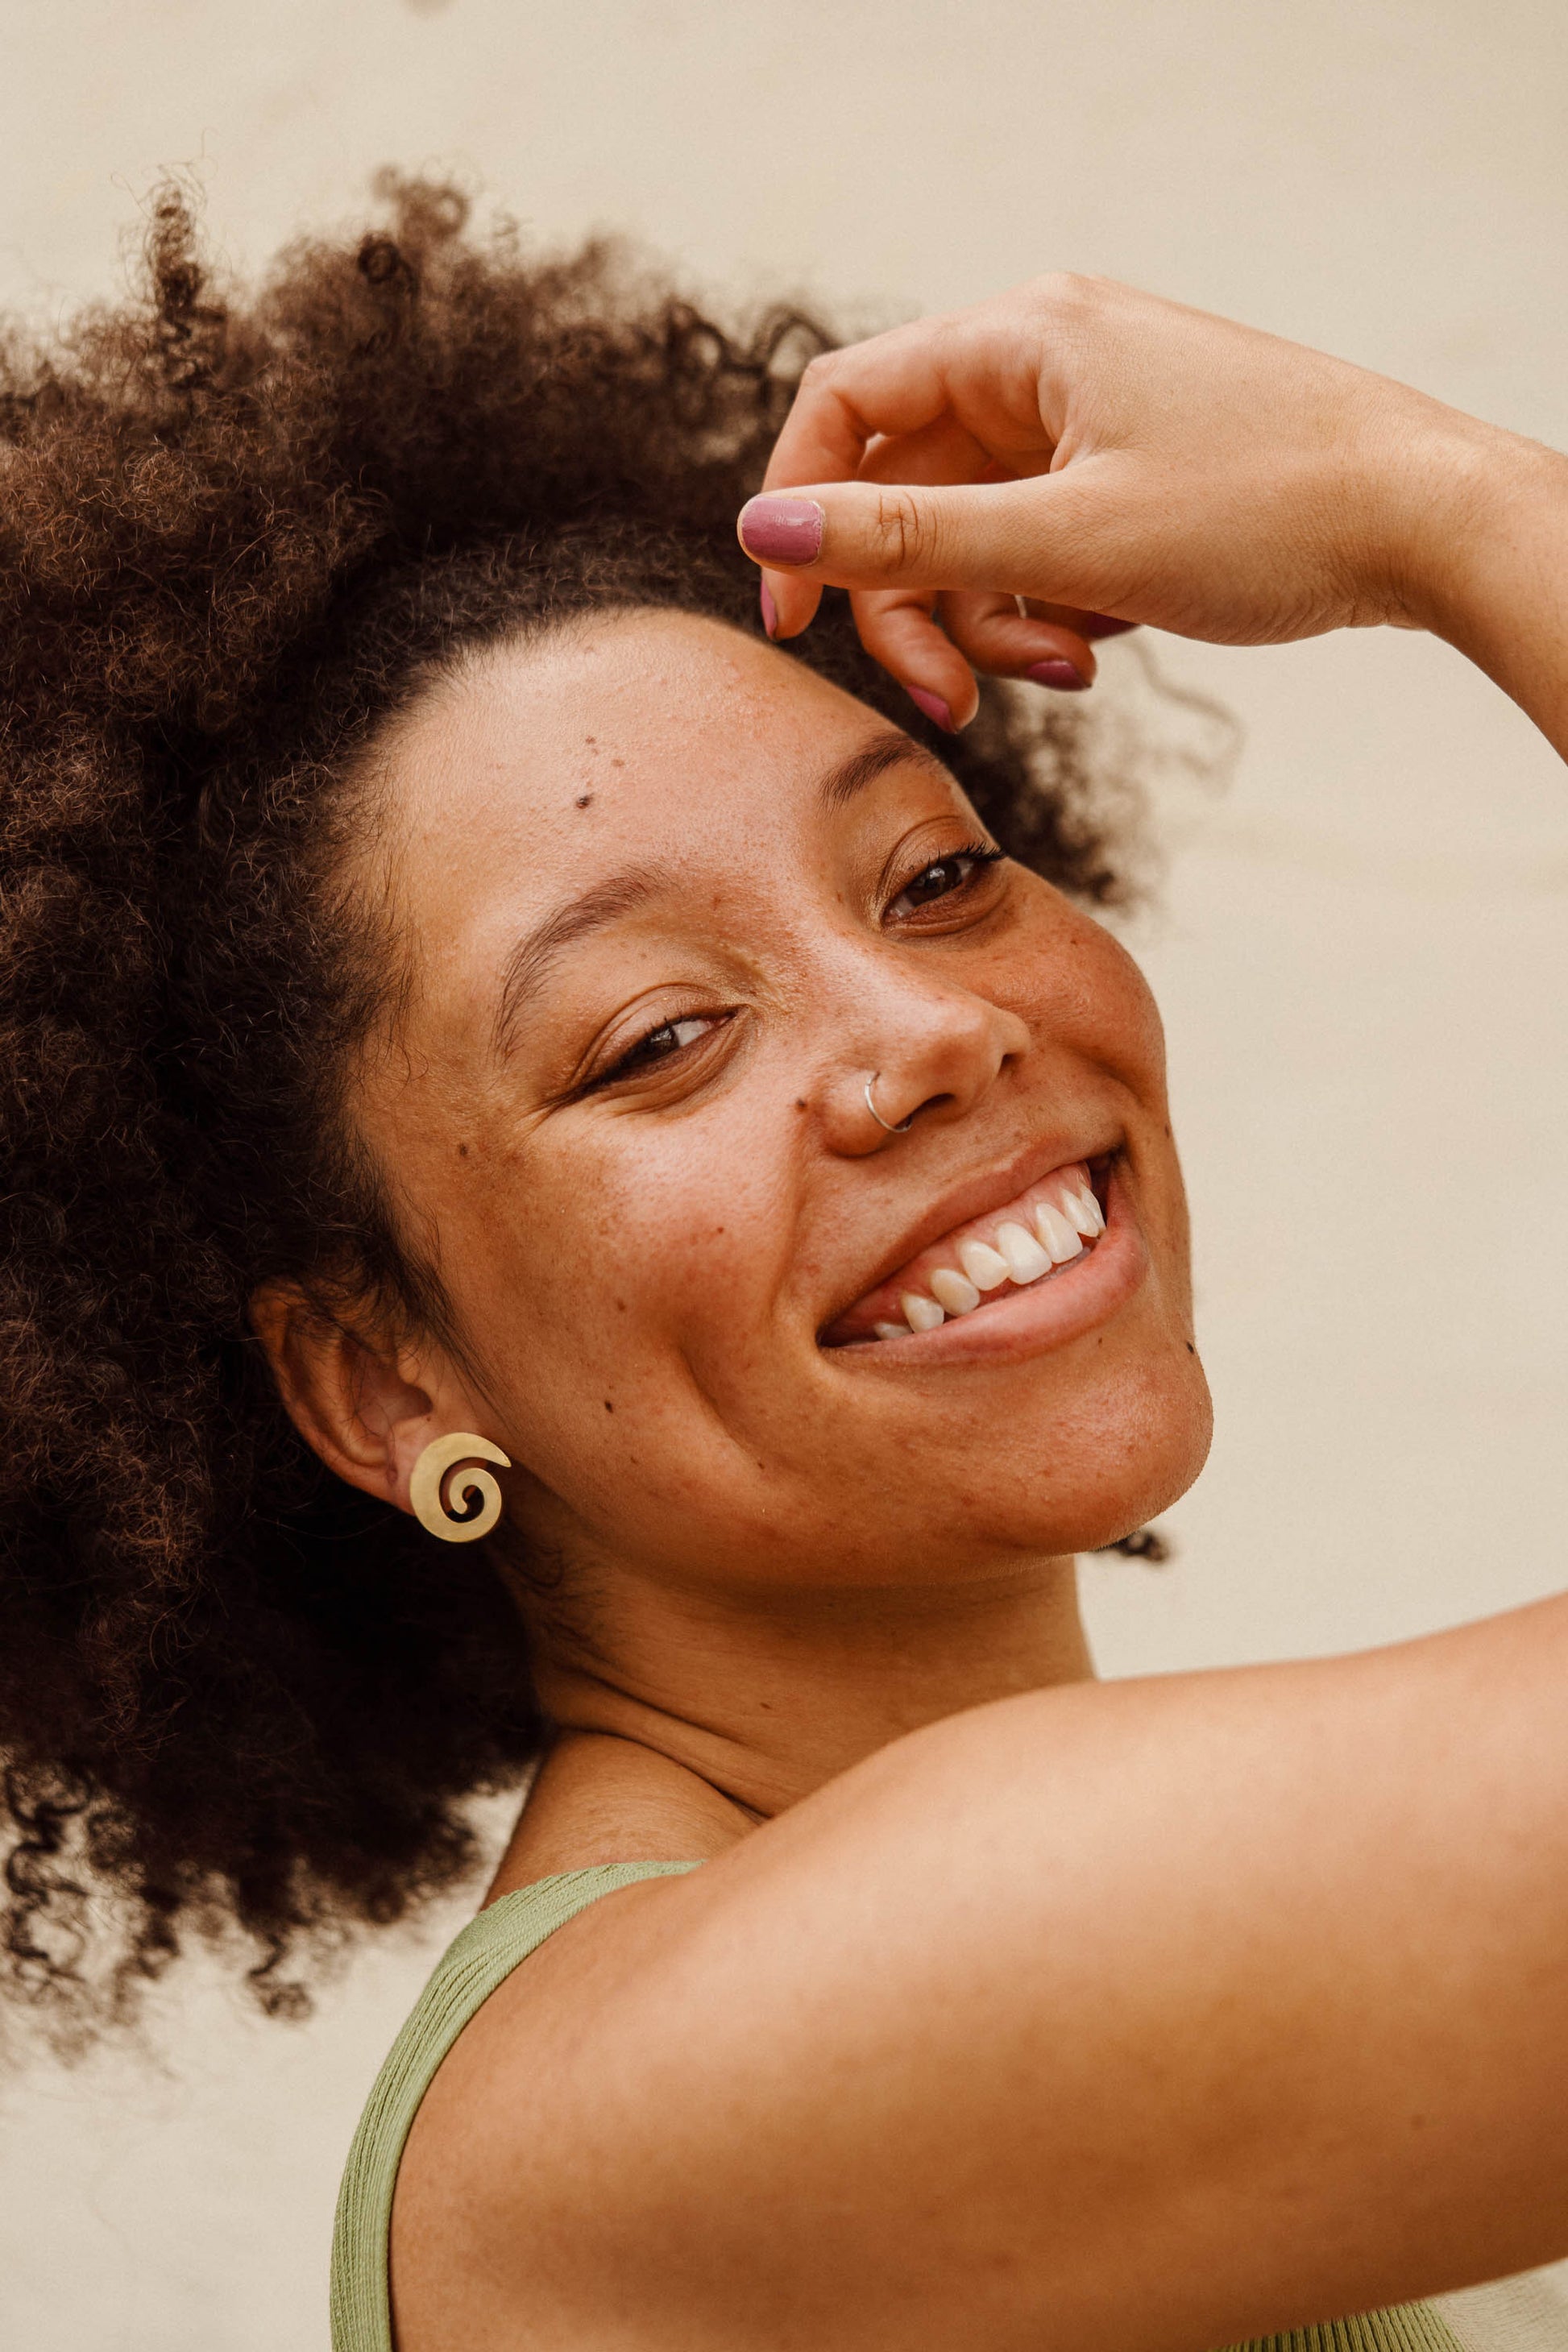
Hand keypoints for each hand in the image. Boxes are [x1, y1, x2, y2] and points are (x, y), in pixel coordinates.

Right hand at [739, 274, 1493, 730]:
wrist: (1427, 524)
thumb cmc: (1264, 511)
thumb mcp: (1063, 542)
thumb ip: (903, 542)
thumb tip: (761, 533)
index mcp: (1021, 337)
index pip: (846, 405)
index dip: (800, 511)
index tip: (792, 621)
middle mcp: (1047, 362)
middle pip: (906, 489)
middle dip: (918, 606)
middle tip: (952, 699)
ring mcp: (1091, 419)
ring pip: (973, 532)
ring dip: (993, 620)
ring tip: (1067, 668)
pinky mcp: (1129, 474)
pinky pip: (1038, 545)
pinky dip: (1049, 606)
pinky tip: (1104, 641)